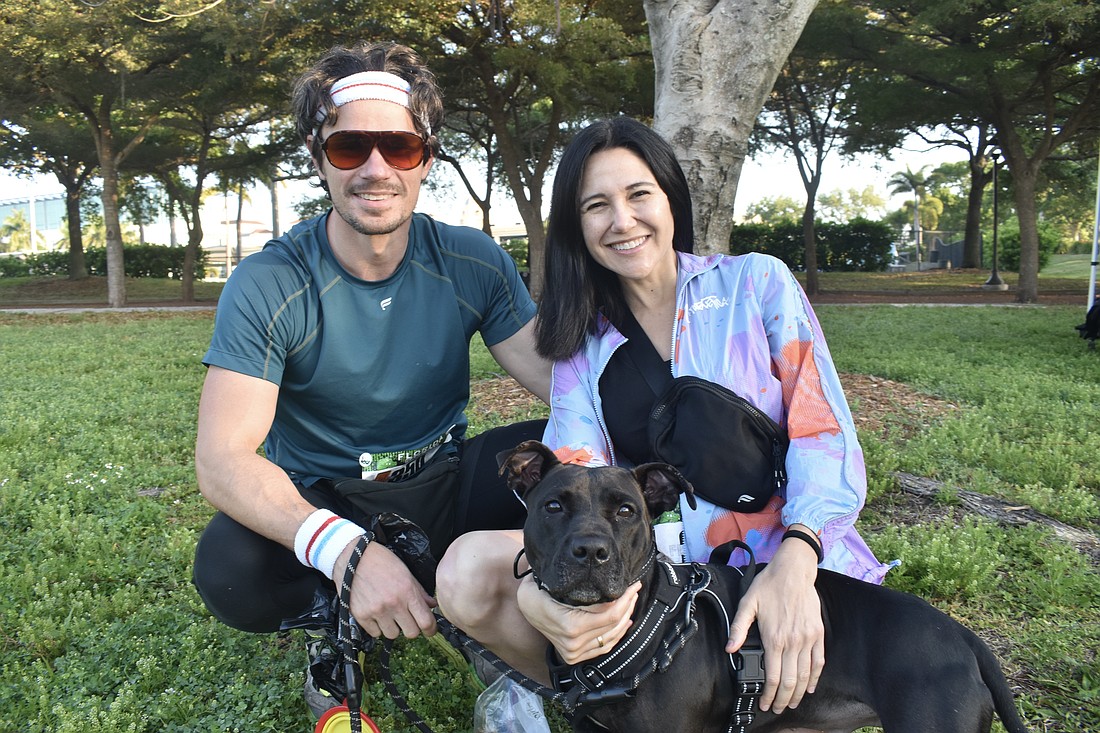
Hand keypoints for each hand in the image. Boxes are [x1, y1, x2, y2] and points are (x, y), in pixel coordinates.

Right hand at [335, 539, 437, 639]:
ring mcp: (377, 611)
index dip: (431, 629)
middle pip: (411, 633)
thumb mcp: (405, 573)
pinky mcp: (361, 616)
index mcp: (407, 591)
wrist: (354, 558)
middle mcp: (393, 603)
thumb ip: (419, 592)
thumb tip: (432, 605)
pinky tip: (376, 614)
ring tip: (389, 614)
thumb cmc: (381, 562)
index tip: (430, 630)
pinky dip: (377, 627)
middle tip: (407, 620)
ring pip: (393, 635)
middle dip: (411, 627)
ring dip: (393, 627)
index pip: (426, 621)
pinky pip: (375, 633)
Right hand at [516, 575, 638, 664]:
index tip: (632, 584)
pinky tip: (624, 620)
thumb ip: (573, 584)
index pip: (609, 614)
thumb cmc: (536, 593)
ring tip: (631, 600)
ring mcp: (574, 652)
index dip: (624, 598)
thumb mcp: (550, 583)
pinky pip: (604, 646)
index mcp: (569, 625)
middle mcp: (573, 643)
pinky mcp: (575, 657)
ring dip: (626, 617)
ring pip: (611, 636)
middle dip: (628, 604)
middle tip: (635, 588)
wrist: (525, 610)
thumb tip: (599, 578)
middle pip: (614, 624)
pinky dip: (617, 633)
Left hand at [725, 535, 822, 712]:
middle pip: (790, 681)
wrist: (793, 570)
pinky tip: (809, 687)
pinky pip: (819, 662)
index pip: (772, 676)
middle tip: (777, 708)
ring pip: (805, 675)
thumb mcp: (747, 603)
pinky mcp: (818, 634)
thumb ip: (738, 628)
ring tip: (791, 703)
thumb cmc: (769, 585)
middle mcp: (793, 642)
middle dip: (783, 699)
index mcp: (774, 638)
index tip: (765, 704)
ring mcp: (808, 639)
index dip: (768, 694)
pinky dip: (815, 678)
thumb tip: (730, 649)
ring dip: (798, 693)